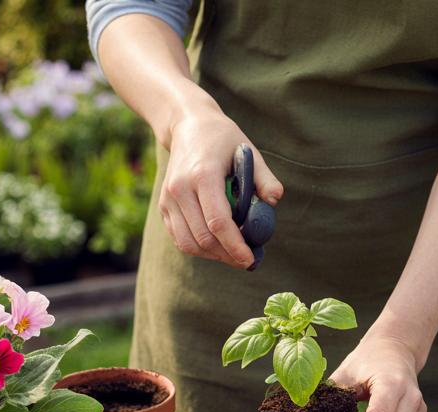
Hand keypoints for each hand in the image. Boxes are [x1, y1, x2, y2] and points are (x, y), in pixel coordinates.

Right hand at [161, 104, 282, 268]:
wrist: (188, 126)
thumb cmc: (223, 138)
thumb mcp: (249, 151)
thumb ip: (265, 178)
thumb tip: (274, 202)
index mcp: (203, 174)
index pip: (218, 221)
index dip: (235, 246)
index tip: (250, 259)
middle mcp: (180, 188)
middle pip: (203, 236)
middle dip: (227, 255)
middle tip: (246, 260)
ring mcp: (168, 198)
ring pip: (189, 243)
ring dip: (212, 255)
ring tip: (232, 255)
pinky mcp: (164, 206)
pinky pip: (179, 238)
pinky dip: (198, 248)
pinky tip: (216, 246)